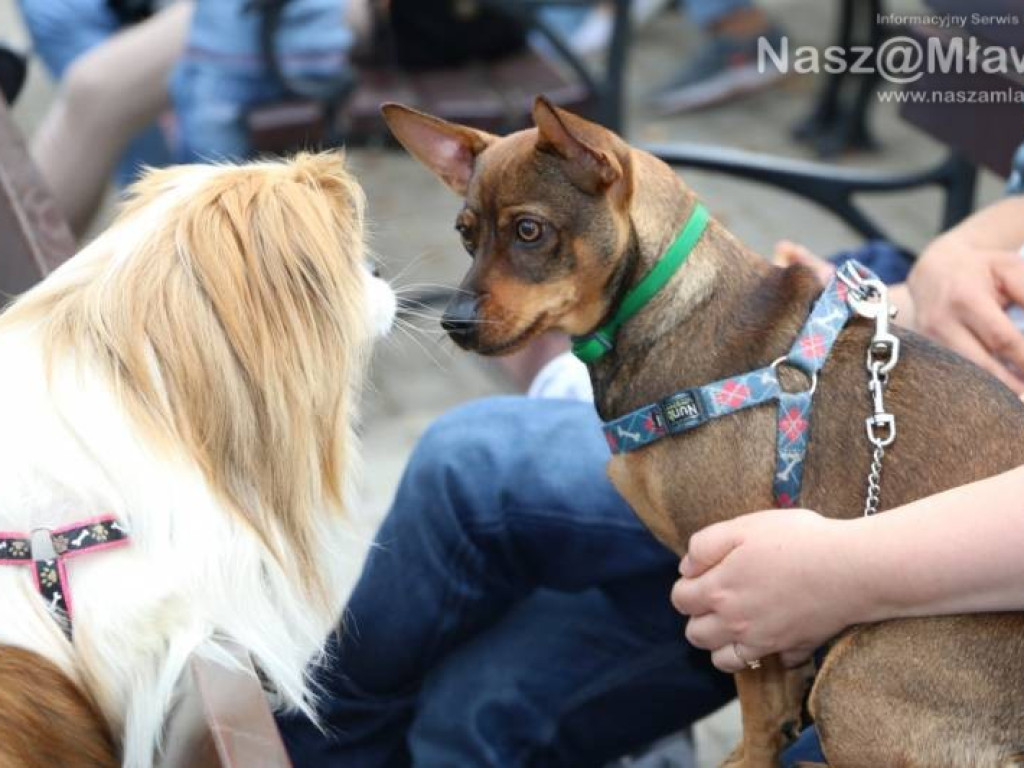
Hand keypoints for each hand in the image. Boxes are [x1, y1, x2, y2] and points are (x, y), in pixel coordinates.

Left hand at [671, 509, 865, 672]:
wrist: (852, 568)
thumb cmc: (797, 541)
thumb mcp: (742, 527)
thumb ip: (704, 546)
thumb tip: (686, 568)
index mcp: (718, 591)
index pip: (680, 600)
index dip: (687, 586)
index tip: (703, 575)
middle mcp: (736, 623)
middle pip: (696, 635)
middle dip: (699, 618)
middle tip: (719, 598)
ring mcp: (765, 642)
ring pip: (725, 661)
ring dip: (723, 645)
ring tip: (738, 622)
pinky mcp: (795, 649)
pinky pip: (774, 664)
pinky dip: (770, 655)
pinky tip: (777, 633)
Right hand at [908, 236, 1023, 392]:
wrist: (931, 272)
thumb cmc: (979, 271)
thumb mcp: (1009, 271)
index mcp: (965, 298)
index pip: (1002, 339)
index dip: (1023, 359)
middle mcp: (941, 322)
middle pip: (981, 365)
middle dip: (1011, 385)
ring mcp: (929, 340)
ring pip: (965, 376)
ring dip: (994, 391)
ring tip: (1017, 400)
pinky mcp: (925, 352)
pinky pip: (954, 375)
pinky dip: (976, 385)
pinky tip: (996, 392)